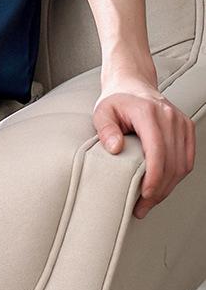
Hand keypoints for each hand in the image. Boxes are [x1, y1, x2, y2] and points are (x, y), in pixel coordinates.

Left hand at [92, 76, 195, 218]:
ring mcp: (180, 122)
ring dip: (167, 187)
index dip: (153, 178)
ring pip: (181, 164)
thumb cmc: (116, 100)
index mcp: (148, 112)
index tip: (144, 195)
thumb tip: (115, 148)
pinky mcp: (186, 128)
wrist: (132, 83)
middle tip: (142, 206)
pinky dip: (177, 176)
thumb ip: (105, 129)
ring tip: (150, 200)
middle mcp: (168, 116)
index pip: (157, 151)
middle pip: (171, 163)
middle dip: (158, 190)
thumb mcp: (102, 111)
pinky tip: (163, 185)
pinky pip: (187, 159)